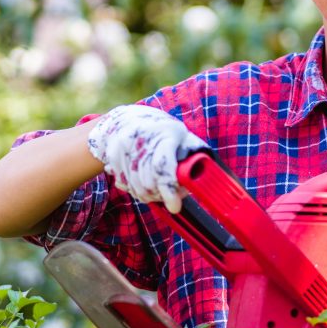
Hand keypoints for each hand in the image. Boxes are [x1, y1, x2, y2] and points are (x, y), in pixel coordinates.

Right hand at [87, 105, 207, 212]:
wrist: (125, 120)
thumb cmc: (161, 130)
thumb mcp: (183, 136)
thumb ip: (195, 154)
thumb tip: (215, 175)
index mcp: (165, 133)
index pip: (163, 166)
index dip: (168, 189)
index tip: (175, 207)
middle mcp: (141, 139)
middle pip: (149, 181)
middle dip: (161, 195)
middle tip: (171, 199)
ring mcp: (123, 149)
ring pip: (137, 187)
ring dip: (149, 195)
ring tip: (159, 191)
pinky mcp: (111, 157)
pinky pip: (124, 185)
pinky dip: (136, 190)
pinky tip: (143, 183)